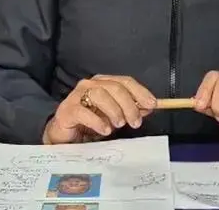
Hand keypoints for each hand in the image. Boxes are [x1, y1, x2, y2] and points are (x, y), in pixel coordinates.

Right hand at [43, 75, 157, 144]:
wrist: (65, 136)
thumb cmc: (90, 124)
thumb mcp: (114, 117)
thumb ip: (130, 110)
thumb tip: (148, 108)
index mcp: (103, 83)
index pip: (125, 81)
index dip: (140, 92)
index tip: (152, 105)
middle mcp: (90, 85)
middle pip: (114, 87)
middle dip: (129, 104)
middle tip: (136, 122)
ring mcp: (76, 96)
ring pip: (100, 95)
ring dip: (114, 110)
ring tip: (119, 125)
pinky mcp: (67, 110)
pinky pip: (83, 112)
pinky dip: (97, 121)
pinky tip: (105, 130)